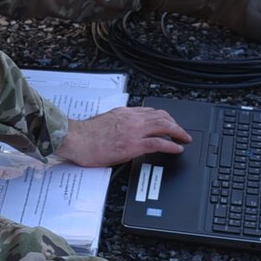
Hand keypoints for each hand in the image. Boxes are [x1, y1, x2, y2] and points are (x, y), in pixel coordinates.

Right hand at [55, 105, 190, 166]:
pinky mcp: (134, 145)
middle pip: (162, 117)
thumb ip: (117, 123)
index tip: (169, 123)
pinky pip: (159, 143)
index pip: (151, 112)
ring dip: (178, 133)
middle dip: (176, 124)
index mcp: (124, 113)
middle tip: (182, 132)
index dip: (164, 118)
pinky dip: (171, 146)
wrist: (75, 139)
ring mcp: (134, 131)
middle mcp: (132, 119)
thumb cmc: (84, 134)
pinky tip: (177, 149)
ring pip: (164, 127)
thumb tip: (122, 130)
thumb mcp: (104, 121)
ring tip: (184, 139)